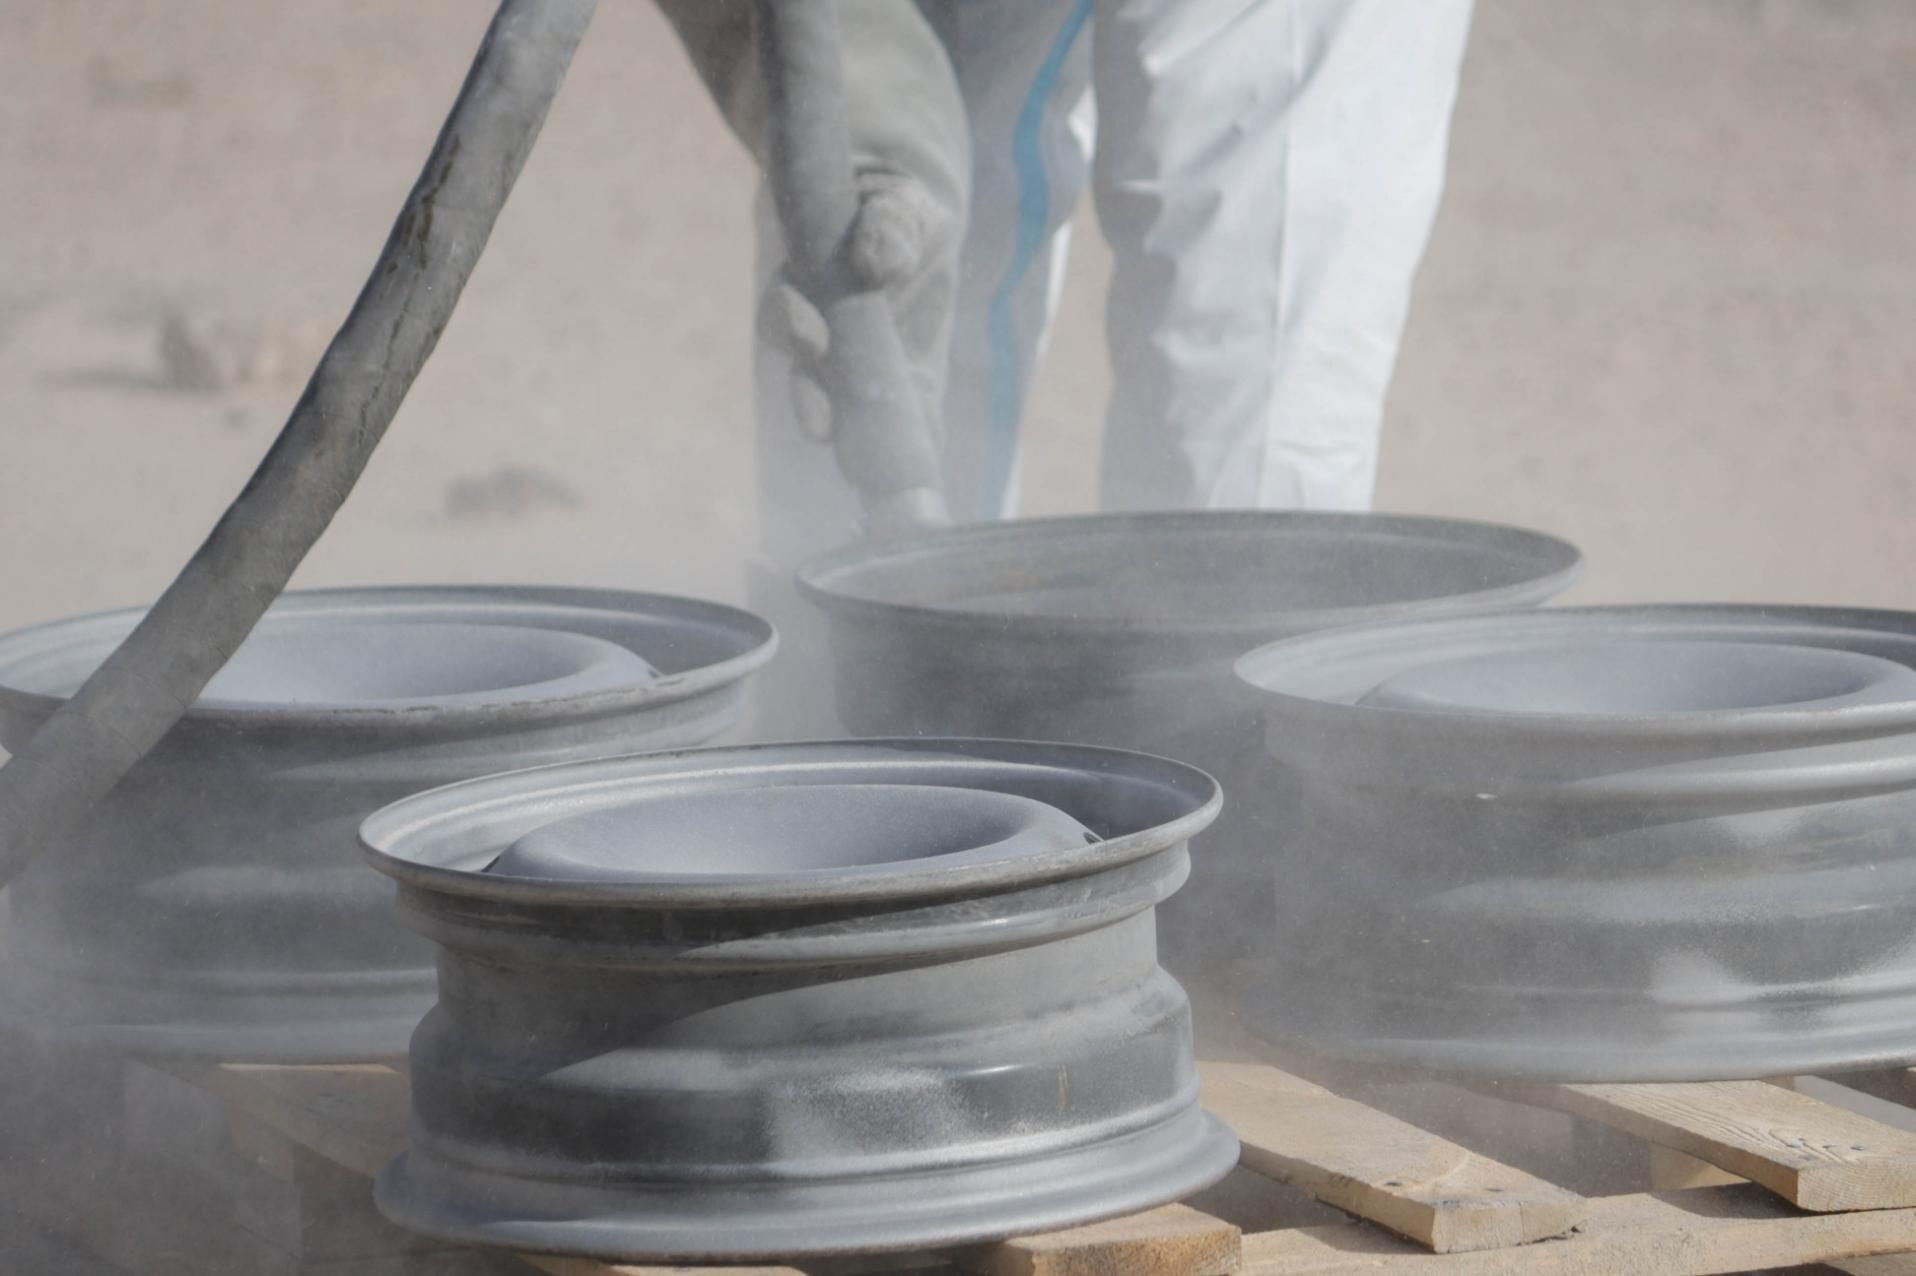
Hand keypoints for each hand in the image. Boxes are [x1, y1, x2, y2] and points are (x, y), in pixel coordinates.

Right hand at [758, 174, 939, 442]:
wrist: (917, 233)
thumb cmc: (901, 212)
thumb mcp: (900, 206)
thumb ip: (889, 227)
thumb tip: (877, 264)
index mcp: (810, 291)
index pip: (786, 316)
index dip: (792, 329)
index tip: (811, 339)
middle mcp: (822, 341)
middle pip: (803, 377)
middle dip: (809, 403)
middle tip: (820, 426)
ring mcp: (856, 372)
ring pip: (844, 410)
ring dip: (853, 437)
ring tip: (859, 465)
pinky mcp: (900, 392)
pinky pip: (898, 424)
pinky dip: (910, 443)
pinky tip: (923, 465)